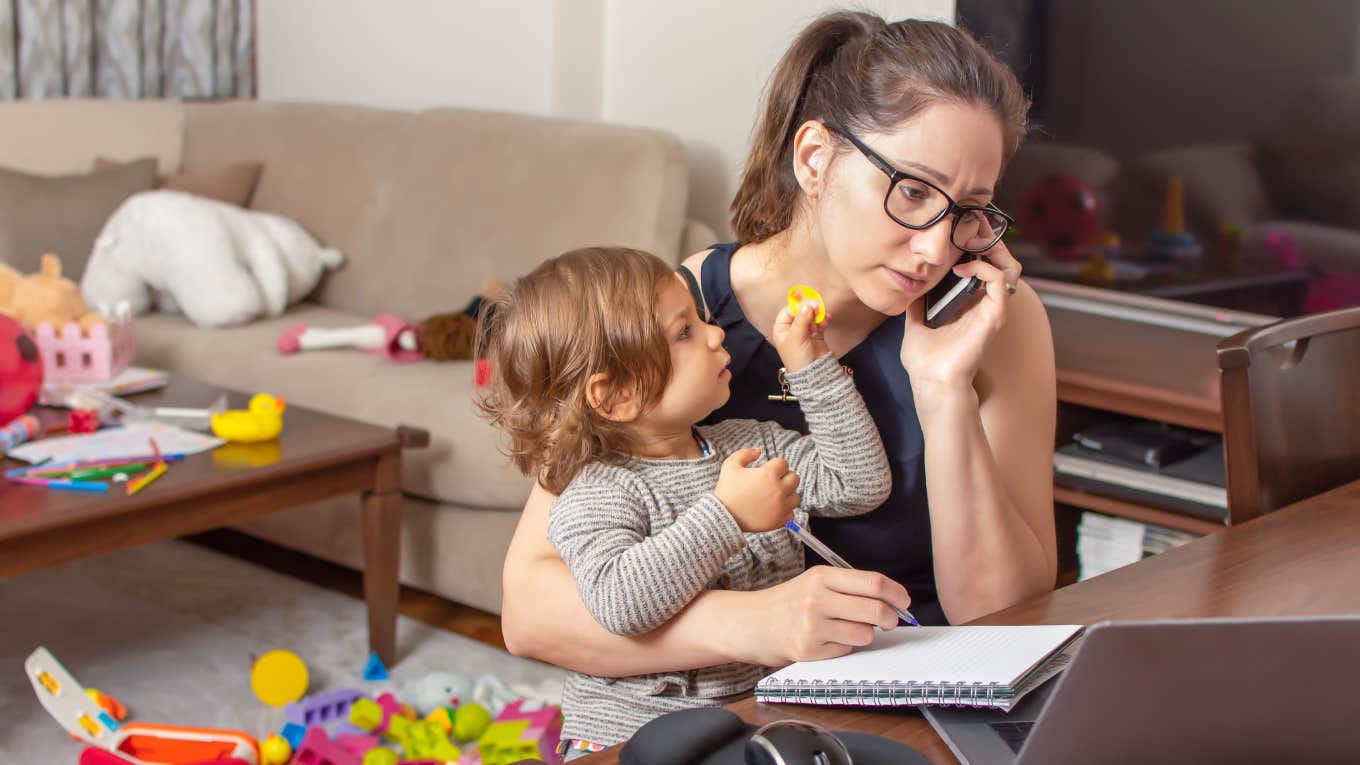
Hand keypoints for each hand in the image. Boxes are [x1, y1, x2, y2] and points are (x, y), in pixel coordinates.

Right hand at [713, 447, 800, 531]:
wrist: (722, 515)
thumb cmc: (726, 490)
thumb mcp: (730, 465)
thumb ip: (745, 453)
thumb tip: (759, 451)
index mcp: (768, 474)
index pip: (783, 463)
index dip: (773, 465)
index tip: (765, 471)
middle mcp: (778, 490)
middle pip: (794, 478)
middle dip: (784, 477)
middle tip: (771, 482)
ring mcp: (781, 506)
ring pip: (796, 496)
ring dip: (787, 495)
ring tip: (773, 496)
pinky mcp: (779, 520)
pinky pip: (792, 514)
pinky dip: (785, 511)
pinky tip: (773, 509)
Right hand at [726, 566, 912, 665]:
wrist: (749, 623)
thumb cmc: (787, 603)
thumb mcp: (814, 583)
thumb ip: (849, 588)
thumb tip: (892, 601)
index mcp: (821, 576)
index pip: (873, 582)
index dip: (897, 593)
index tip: (905, 602)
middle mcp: (817, 599)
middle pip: (876, 609)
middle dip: (891, 618)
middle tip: (889, 621)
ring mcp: (812, 626)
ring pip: (865, 634)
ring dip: (864, 635)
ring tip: (846, 630)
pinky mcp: (808, 651)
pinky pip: (846, 651)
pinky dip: (843, 648)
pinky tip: (826, 641)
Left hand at [771, 303, 828, 371]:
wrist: (813, 374)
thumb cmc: (798, 358)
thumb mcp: (796, 338)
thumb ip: (801, 320)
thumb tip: (807, 306)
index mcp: (781, 330)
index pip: (787, 312)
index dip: (797, 307)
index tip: (807, 305)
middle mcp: (792, 329)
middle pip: (800, 312)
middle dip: (809, 310)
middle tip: (817, 309)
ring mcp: (805, 331)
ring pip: (811, 317)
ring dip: (818, 315)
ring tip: (823, 318)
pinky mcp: (816, 334)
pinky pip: (820, 323)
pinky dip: (823, 320)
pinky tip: (827, 321)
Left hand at [900, 240, 1023, 391]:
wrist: (931, 382)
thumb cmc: (925, 361)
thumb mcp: (915, 322)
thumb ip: (916, 304)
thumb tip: (908, 286)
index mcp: (968, 303)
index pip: (982, 265)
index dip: (974, 245)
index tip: (956, 231)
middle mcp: (983, 304)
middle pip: (1000, 261)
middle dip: (986, 240)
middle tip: (968, 229)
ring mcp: (991, 309)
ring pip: (1008, 267)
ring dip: (991, 248)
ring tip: (970, 242)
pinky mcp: (993, 316)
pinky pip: (999, 281)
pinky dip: (983, 268)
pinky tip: (962, 268)